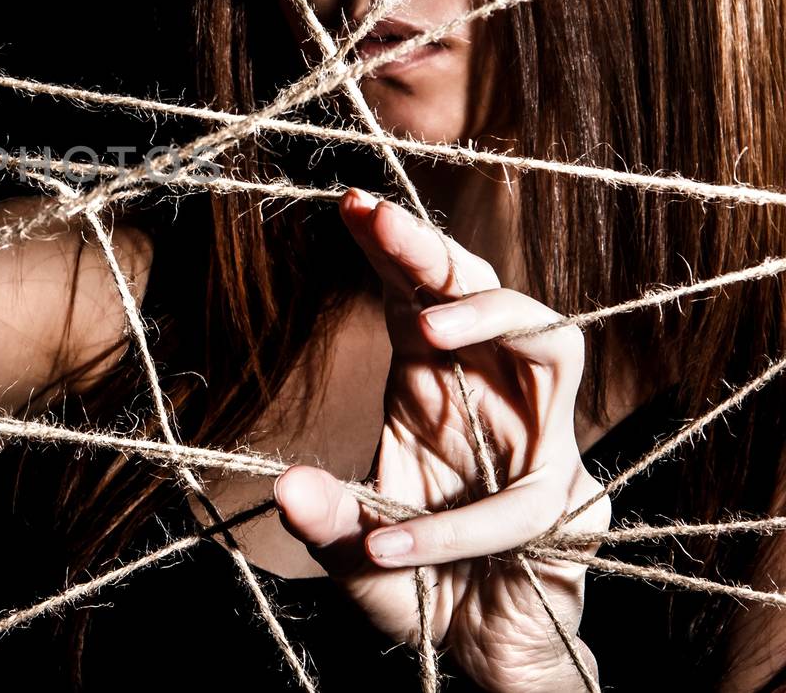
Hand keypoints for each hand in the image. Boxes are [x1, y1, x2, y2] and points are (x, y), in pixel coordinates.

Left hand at [272, 188, 610, 690]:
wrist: (477, 647)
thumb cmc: (414, 578)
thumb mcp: (347, 549)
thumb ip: (324, 520)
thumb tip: (286, 488)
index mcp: (430, 379)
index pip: (415, 295)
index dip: (390, 249)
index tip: (348, 203)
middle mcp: (489, 392)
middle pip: (483, 291)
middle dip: (436, 251)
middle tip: (382, 218)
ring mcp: (537, 438)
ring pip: (551, 341)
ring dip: (494, 320)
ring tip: (429, 326)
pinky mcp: (564, 502)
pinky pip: (524, 497)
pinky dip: (457, 524)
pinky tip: (392, 542)